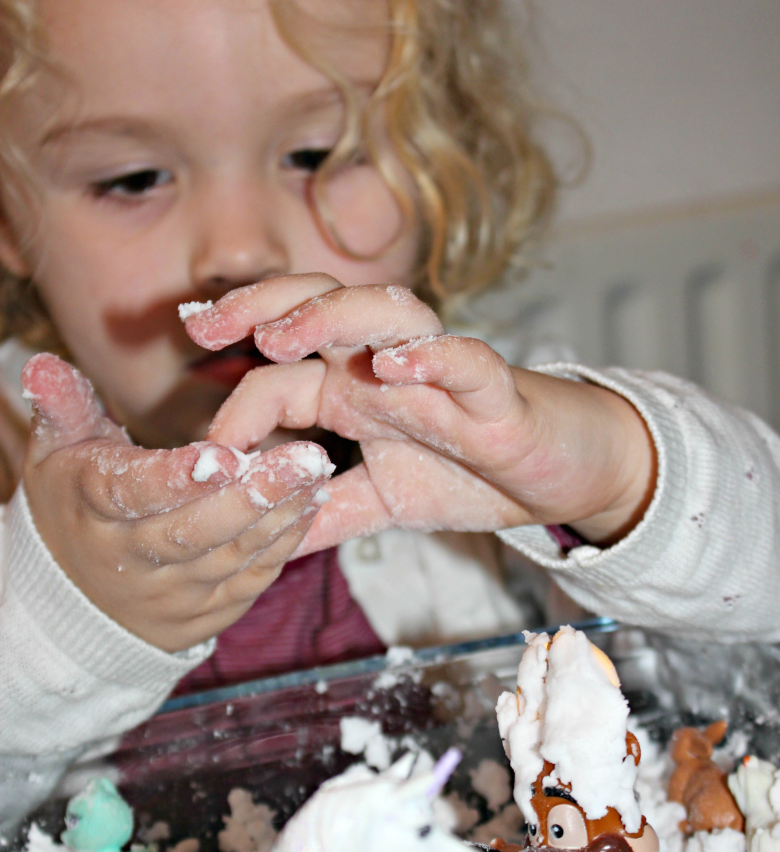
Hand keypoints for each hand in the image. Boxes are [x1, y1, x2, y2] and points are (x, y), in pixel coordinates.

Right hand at [22, 354, 333, 651]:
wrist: (77, 600)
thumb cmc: (76, 505)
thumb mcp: (58, 453)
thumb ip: (63, 406)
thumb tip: (41, 364)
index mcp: (93, 510)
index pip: (133, 496)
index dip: (176, 479)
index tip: (224, 454)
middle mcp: (131, 559)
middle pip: (193, 532)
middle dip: (252, 496)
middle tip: (306, 457)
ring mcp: (173, 594)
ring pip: (230, 557)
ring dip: (279, 516)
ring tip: (317, 473)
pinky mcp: (207, 613)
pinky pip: (250, 580)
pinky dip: (284, 544)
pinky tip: (311, 505)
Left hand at [183, 276, 655, 552]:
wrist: (561, 477)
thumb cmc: (474, 473)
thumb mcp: (384, 502)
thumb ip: (326, 513)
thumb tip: (261, 546)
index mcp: (355, 392)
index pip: (281, 377)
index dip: (235, 405)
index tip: (202, 451)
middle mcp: (388, 368)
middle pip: (319, 308)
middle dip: (258, 305)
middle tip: (201, 322)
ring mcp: (439, 373)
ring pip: (384, 314)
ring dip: (330, 316)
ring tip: (283, 335)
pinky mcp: (496, 391)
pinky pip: (463, 360)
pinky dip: (430, 356)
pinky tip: (393, 364)